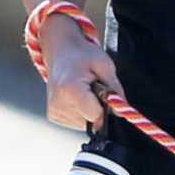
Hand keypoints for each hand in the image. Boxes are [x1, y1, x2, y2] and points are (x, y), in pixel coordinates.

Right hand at [41, 14, 121, 131]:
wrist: (60, 50)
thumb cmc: (81, 55)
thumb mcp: (105, 66)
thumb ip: (115, 90)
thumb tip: (120, 111)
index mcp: (70, 90)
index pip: (96, 115)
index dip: (105, 106)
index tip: (102, 92)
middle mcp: (58, 103)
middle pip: (91, 121)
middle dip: (97, 106)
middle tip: (91, 87)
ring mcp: (54, 111)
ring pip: (85, 123)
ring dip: (89, 109)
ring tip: (83, 90)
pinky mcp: (53, 115)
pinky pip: (77, 122)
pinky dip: (81, 111)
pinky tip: (77, 96)